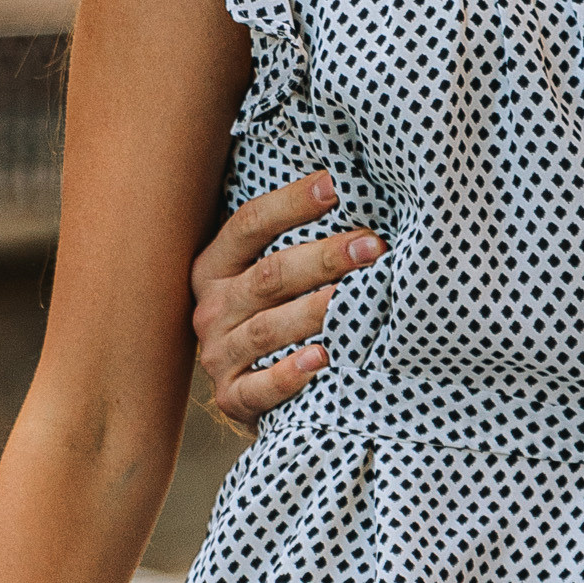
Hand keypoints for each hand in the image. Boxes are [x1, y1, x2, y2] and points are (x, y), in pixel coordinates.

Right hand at [190, 170, 383, 429]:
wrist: (249, 391)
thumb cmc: (271, 315)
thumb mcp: (265, 274)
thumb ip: (289, 240)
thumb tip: (346, 187)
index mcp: (215, 267)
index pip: (249, 224)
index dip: (291, 203)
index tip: (336, 185)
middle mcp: (211, 308)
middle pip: (269, 276)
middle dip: (324, 258)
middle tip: (372, 245)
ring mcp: (217, 355)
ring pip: (268, 329)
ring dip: (316, 311)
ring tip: (359, 299)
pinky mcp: (230, 398)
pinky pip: (260, 388)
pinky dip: (290, 374)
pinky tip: (324, 359)